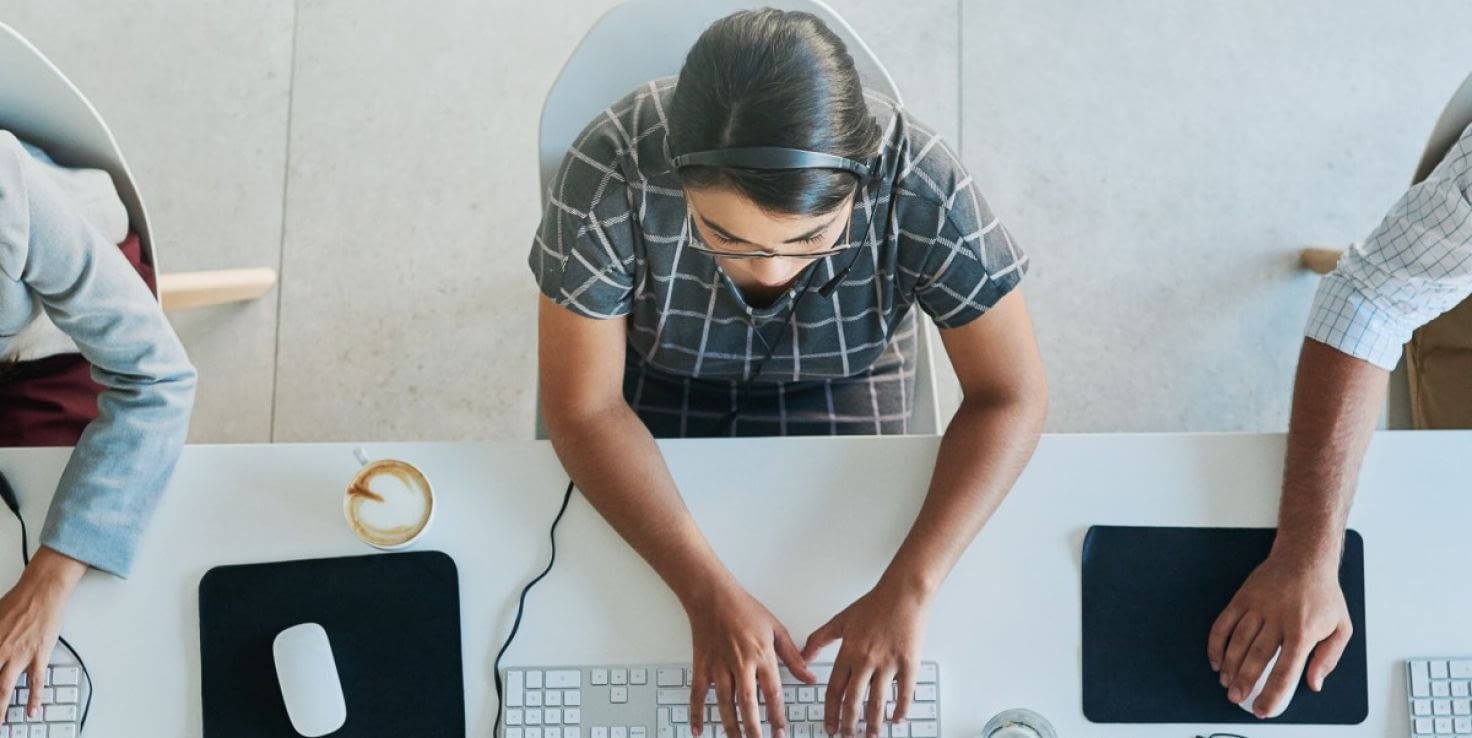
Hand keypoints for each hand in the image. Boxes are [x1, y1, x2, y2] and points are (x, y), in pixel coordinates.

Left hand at [0, 547, 84, 725]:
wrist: (43, 589)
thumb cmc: (20, 600)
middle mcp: (1, 651)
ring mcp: (20, 655)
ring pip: (5, 689)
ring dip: (1, 709)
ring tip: (0, 723)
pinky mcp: (39, 655)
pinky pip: (36, 682)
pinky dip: (35, 698)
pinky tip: (33, 710)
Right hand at [687, 582, 814, 737]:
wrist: (712, 595)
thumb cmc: (744, 608)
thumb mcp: (776, 629)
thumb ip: (793, 656)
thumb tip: (809, 677)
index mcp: (761, 655)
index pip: (772, 693)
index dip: (777, 716)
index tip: (781, 732)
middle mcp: (740, 664)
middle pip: (748, 704)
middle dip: (754, 729)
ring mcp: (719, 666)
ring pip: (724, 704)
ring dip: (731, 727)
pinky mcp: (702, 666)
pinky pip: (698, 694)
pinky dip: (696, 713)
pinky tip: (698, 729)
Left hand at [802, 581, 928, 737]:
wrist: (904, 593)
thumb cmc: (875, 604)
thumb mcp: (841, 620)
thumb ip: (819, 639)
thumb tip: (804, 655)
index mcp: (849, 651)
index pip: (835, 690)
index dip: (830, 712)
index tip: (829, 726)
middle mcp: (866, 660)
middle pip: (854, 701)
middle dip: (849, 724)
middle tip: (847, 736)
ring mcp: (889, 663)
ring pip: (877, 702)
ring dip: (873, 723)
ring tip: (870, 734)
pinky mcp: (909, 663)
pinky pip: (905, 692)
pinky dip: (901, 709)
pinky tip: (896, 719)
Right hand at [1207, 552, 1351, 717]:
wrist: (1305, 557)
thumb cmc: (1323, 594)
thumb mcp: (1341, 627)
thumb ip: (1329, 658)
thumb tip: (1314, 683)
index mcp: (1303, 630)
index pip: (1285, 669)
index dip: (1273, 693)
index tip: (1263, 708)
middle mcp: (1278, 619)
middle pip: (1256, 657)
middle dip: (1244, 682)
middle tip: (1236, 698)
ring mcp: (1257, 607)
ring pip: (1237, 642)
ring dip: (1229, 666)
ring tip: (1226, 683)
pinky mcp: (1242, 598)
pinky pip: (1224, 623)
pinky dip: (1216, 643)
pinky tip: (1216, 659)